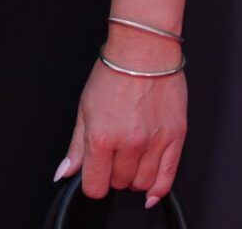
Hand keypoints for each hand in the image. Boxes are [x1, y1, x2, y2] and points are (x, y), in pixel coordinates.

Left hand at [52, 28, 187, 208]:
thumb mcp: (85, 108)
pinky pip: (168, 178)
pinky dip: (157, 190)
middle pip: (119, 183)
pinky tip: (150, 191)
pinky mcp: (176, 137)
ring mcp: (155, 142)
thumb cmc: (114, 72)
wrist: (144, 50)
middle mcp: (129, 143)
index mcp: (102, 137)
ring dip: (134, 178)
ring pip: (142, 183)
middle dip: (113, 173)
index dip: (92, 183)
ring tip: (130, 159)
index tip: (94, 174)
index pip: (95, 186)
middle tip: (113, 154)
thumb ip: (76, 146)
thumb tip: (65, 172)